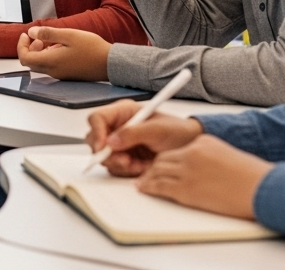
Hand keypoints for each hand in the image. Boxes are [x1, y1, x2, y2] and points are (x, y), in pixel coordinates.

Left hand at [16, 27, 111, 80]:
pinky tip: (61, 47)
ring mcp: (60, 75)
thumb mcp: (69, 35)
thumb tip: (31, 32)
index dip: (21, 46)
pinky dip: (49, 56)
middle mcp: (53, 71)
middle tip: (37, 36)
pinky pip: (51, 67)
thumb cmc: (92, 48)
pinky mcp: (67, 75)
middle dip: (30, 48)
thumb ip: (48, 33)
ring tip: (51, 40)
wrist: (110, 64)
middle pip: (31, 62)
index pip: (25, 58)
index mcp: (51, 61)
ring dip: (40, 52)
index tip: (26, 34)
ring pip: (41, 64)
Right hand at [85, 99, 203, 176]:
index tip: (104, 145)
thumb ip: (133, 133)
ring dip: (118, 163)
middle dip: (106, 152)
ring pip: (103, 156)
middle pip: (95, 139)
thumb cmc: (178, 132)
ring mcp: (120, 144)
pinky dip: (126, 170)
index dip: (97, 131)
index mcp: (123, 113)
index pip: (97, 118)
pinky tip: (141, 167)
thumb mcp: (157, 129)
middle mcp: (118, 127)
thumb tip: (111, 141)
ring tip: (137, 164)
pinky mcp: (125, 159)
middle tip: (124, 160)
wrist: (190, 148)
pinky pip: (114, 168)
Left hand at [136, 135, 271, 220]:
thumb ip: (208, 157)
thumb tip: (198, 166)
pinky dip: (149, 187)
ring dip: (148, 177)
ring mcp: (187, 170)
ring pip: (158, 170)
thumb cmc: (251, 176)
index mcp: (203, 142)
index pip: (176, 149)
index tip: (159, 163)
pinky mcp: (186, 189)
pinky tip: (144, 188)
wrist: (260, 188)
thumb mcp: (226, 156)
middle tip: (147, 173)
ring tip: (142, 183)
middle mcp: (192, 153)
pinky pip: (160, 186)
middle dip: (154, 167)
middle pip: (163, 158)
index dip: (165, 158)